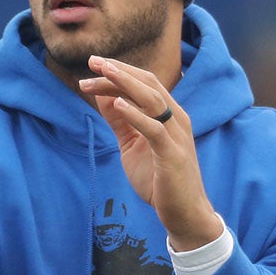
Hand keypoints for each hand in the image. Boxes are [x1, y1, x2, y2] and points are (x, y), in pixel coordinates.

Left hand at [79, 56, 221, 249]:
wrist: (183, 213)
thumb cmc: (157, 179)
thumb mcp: (132, 144)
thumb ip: (120, 121)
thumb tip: (103, 96)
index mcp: (167, 115)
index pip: (144, 83)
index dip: (119, 71)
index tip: (93, 64)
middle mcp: (175, 119)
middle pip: (148, 84)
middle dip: (119, 71)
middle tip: (93, 61)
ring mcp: (176, 135)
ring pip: (152, 99)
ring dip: (124, 84)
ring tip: (102, 72)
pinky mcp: (172, 154)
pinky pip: (154, 128)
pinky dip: (135, 114)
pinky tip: (116, 103)